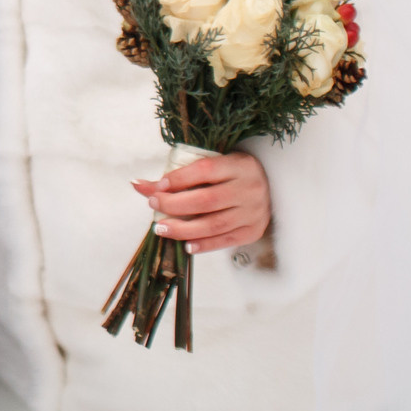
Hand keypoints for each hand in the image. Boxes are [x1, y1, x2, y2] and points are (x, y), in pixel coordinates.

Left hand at [132, 151, 268, 253]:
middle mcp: (249, 188)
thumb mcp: (214, 165)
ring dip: (183, 228)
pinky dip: (204, 244)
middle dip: (175, 204)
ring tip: (161, 228)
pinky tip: (186, 245)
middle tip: (153, 205)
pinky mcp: (252, 231)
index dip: (179, 178)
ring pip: (214, 224)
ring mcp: (253, 212)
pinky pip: (225, 240)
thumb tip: (138, 184)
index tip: (157, 185)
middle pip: (207, 200)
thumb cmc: (233, 173)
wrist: (272, 187)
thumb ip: (179, 175)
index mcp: (239, 165)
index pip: (205, 170)